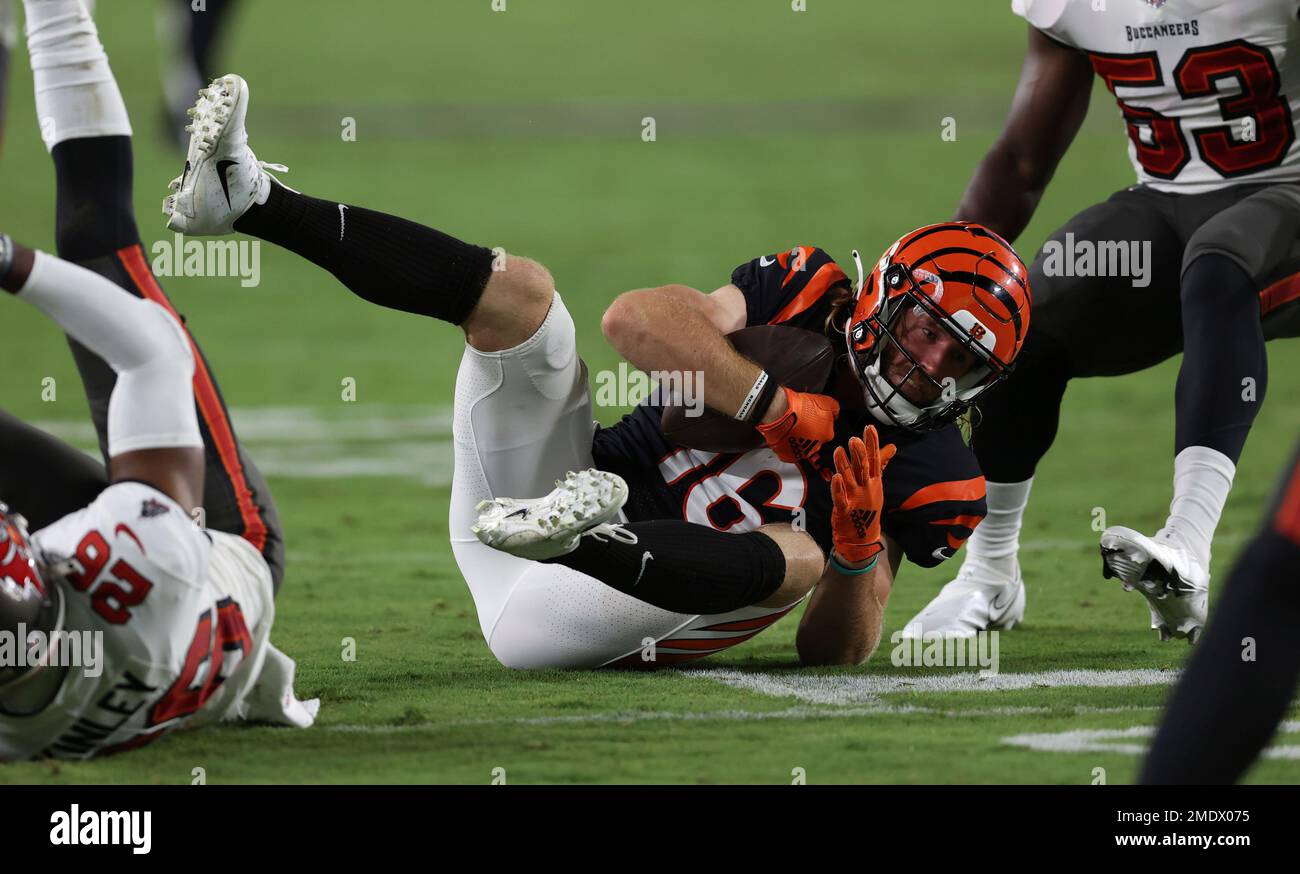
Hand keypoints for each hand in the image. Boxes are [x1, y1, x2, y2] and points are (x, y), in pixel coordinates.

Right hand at [755, 386, 839, 462]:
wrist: (778, 412)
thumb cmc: (798, 407)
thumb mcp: (825, 400)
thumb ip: (834, 408)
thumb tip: (836, 411)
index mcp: (827, 435)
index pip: (828, 432)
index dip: (820, 424)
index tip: (814, 419)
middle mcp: (815, 447)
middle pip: (816, 442)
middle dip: (811, 434)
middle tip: (803, 423)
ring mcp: (801, 453)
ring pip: (803, 448)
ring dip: (800, 440)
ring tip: (793, 428)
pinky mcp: (787, 456)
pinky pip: (790, 452)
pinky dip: (789, 445)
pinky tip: (786, 435)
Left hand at [830, 424, 896, 564]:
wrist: (863, 537)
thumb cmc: (867, 507)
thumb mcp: (876, 485)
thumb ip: (881, 464)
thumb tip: (892, 447)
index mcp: (874, 482)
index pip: (874, 459)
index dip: (872, 443)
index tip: (870, 428)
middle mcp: (866, 488)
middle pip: (863, 468)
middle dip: (859, 453)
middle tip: (854, 439)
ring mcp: (856, 499)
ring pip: (850, 479)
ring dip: (844, 465)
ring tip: (838, 450)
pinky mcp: (845, 510)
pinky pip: (840, 498)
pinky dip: (838, 488)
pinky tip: (836, 477)